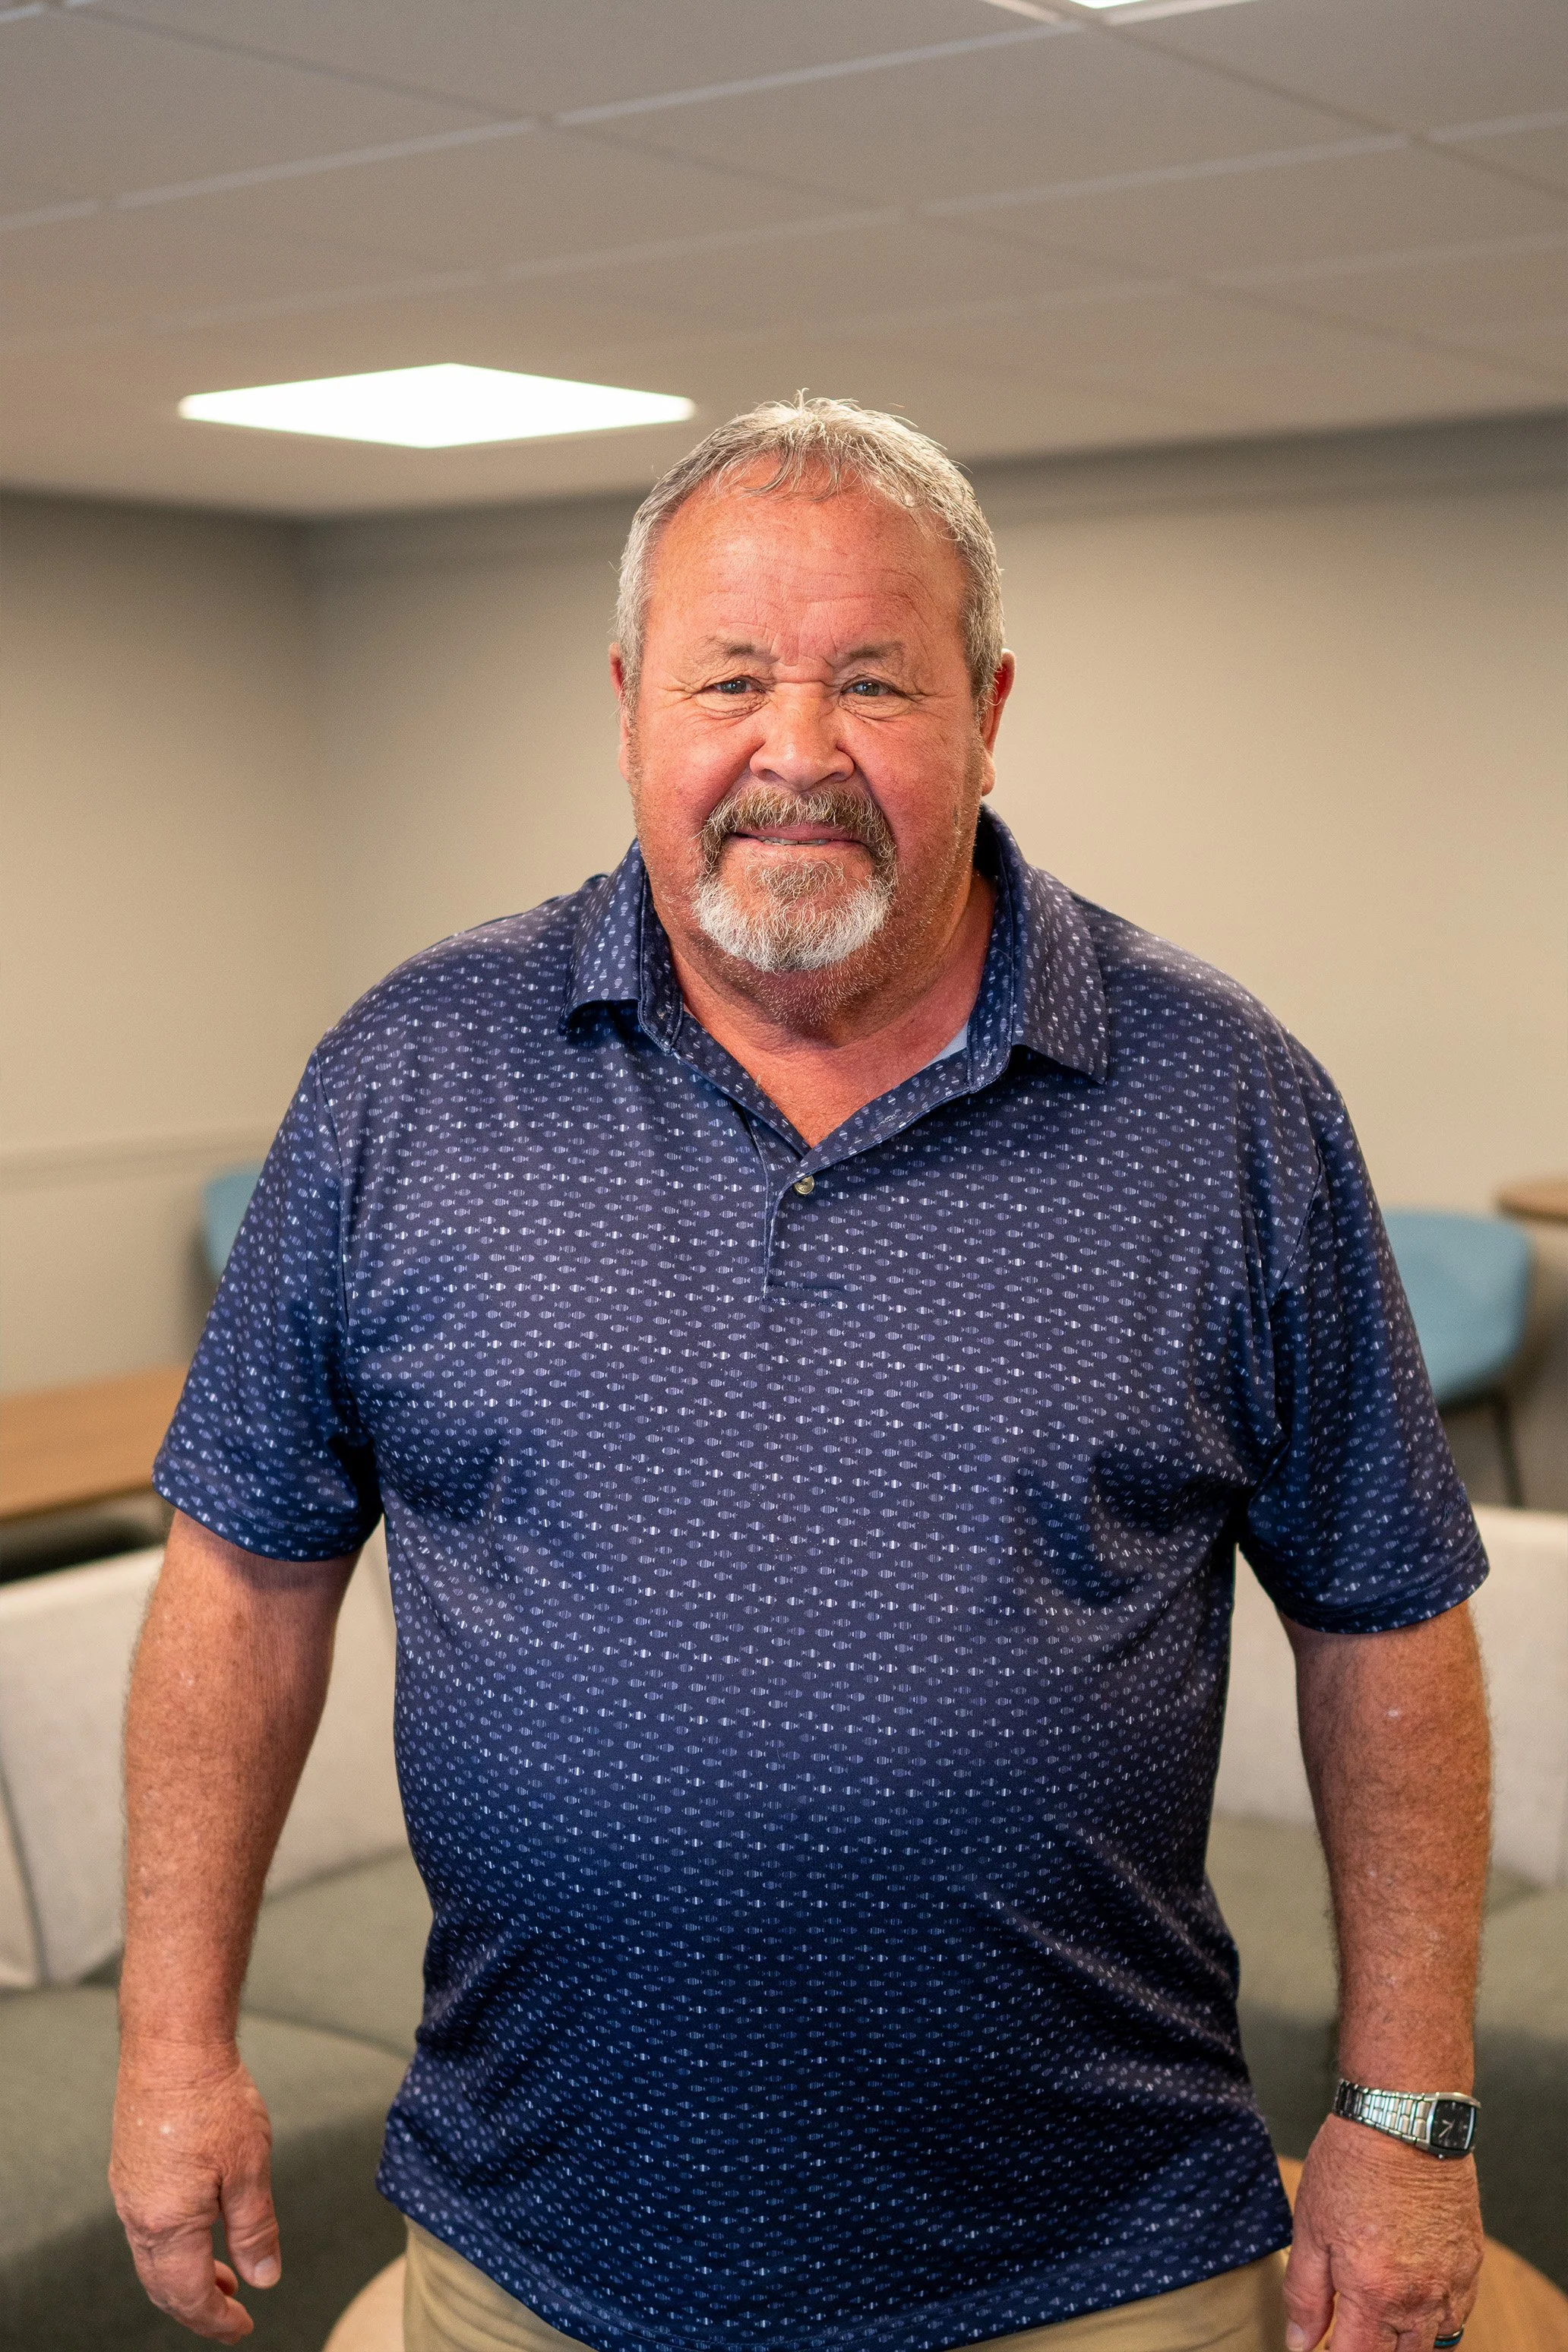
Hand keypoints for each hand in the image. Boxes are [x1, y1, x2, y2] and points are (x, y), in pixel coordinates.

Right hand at [109, 2035, 280, 2341]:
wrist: (172, 2045)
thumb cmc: (213, 2099)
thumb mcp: (250, 2168)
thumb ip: (254, 2230)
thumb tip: (264, 2277)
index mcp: (168, 2224)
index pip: (189, 2296)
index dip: (216, 2320)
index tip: (243, 2328)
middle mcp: (138, 2215)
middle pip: (163, 2287)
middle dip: (197, 2309)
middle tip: (232, 2314)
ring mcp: (128, 2193)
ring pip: (152, 2259)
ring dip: (185, 2278)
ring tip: (224, 2278)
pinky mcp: (129, 2170)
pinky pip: (147, 2229)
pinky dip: (174, 2247)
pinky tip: (201, 2231)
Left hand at [1284, 2114, 1481, 2350]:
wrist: (1404, 2119)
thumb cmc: (1352, 2163)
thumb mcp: (1309, 2227)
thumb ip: (1305, 2294)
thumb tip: (1300, 2344)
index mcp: (1373, 2292)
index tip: (1323, 2344)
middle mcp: (1418, 2298)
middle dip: (1371, 2351)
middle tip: (1350, 2329)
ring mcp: (1450, 2283)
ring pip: (1432, 2346)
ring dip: (1404, 2344)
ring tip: (1380, 2321)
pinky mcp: (1470, 2264)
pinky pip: (1458, 2316)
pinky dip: (1436, 2322)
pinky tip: (1413, 2302)